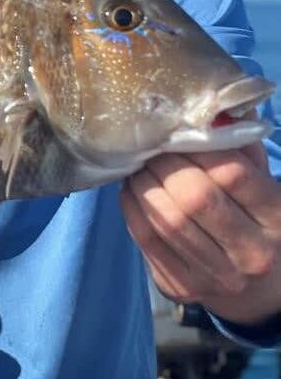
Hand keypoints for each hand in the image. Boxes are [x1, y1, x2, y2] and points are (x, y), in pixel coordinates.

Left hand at [120, 141, 280, 325]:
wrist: (256, 288)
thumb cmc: (252, 216)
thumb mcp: (260, 182)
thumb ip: (240, 146)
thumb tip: (213, 108)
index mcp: (278, 218)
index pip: (232, 172)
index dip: (197, 145)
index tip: (177, 131)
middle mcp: (253, 253)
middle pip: (195, 196)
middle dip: (164, 164)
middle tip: (151, 147)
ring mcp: (218, 277)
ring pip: (167, 219)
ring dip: (142, 183)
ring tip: (138, 164)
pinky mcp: (183, 288)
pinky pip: (145, 238)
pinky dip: (131, 206)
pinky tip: (131, 189)